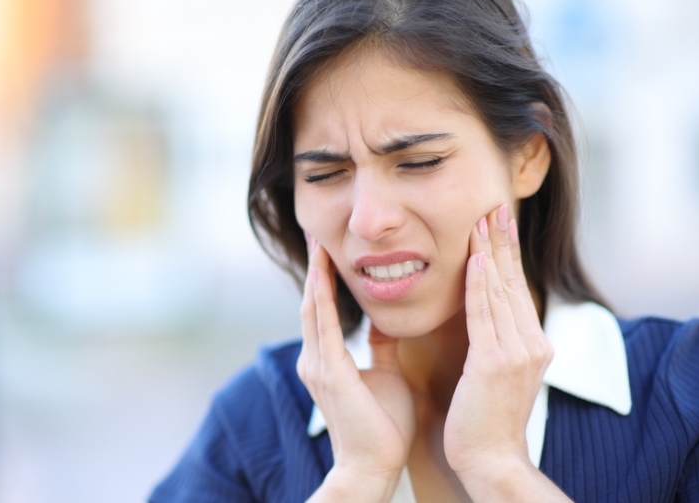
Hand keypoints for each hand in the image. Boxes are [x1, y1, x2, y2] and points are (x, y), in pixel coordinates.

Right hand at [299, 234, 414, 501]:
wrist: (373, 466)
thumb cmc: (382, 426)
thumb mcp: (385, 375)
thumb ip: (381, 348)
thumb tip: (386, 322)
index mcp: (328, 360)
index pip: (325, 310)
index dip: (326, 278)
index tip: (329, 248)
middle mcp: (315, 359)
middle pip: (312, 303)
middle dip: (315, 268)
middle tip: (317, 233)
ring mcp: (317, 366)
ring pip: (314, 310)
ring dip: (316, 275)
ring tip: (318, 242)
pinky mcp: (328, 373)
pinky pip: (324, 327)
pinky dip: (323, 298)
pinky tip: (324, 273)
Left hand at [443, 204, 553, 480]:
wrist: (491, 460)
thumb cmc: (484, 420)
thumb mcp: (495, 374)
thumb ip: (495, 342)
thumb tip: (483, 314)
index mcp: (533, 344)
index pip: (516, 289)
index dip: (507, 255)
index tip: (498, 223)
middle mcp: (532, 344)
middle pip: (513, 283)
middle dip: (502, 243)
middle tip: (494, 206)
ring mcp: (517, 354)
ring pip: (500, 293)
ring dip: (490, 253)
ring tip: (482, 221)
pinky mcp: (496, 364)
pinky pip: (485, 316)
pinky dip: (480, 285)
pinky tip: (476, 260)